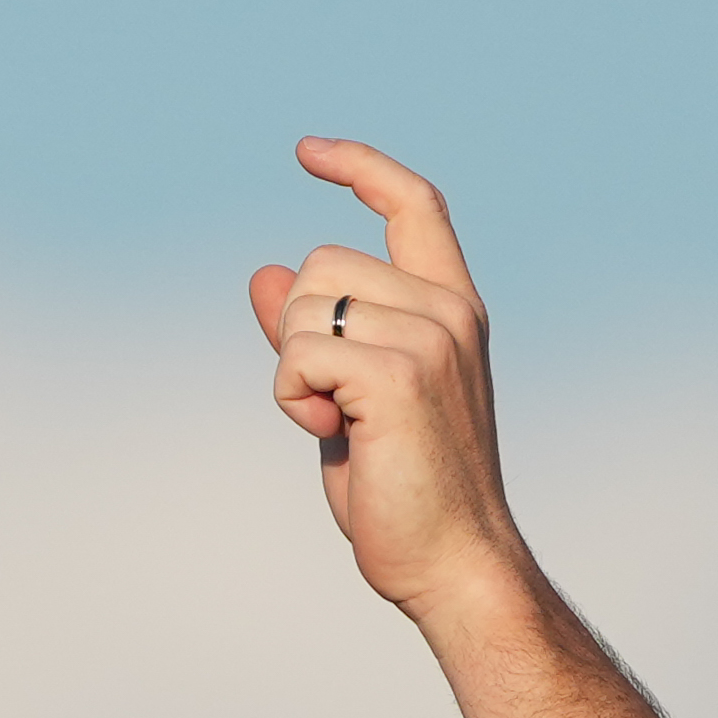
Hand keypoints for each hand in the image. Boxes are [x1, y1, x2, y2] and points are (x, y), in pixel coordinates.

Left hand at [252, 140, 526, 619]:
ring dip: (294, 370)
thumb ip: (313, 336)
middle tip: (335, 405)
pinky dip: (292, 397)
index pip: (412, 204)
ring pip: (303, 309)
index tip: (307, 152)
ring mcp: (429, 337)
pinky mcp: (398, 374)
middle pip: (321, 262)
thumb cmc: (408, 494)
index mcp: (453, 307)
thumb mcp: (350, 399)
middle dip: (298, 330)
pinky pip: (297, 354)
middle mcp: (448, 310)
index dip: (359, 167)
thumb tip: (261, 275)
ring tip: (342, 426)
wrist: (455, 565)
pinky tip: (332, 434)